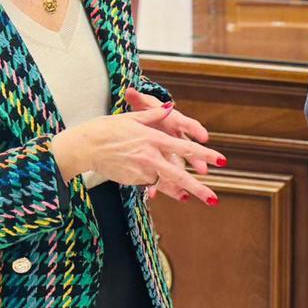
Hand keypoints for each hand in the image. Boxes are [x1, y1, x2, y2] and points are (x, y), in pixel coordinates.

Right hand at [50, 102, 224, 205]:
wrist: (86, 146)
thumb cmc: (109, 129)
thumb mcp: (134, 118)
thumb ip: (155, 114)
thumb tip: (171, 108)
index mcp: (154, 138)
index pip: (184, 148)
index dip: (205, 154)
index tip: (221, 161)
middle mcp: (150, 156)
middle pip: (178, 174)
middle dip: (198, 188)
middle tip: (214, 199)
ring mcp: (141, 170)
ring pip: (166, 182)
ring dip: (180, 191)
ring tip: (194, 198)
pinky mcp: (133, 180)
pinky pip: (152, 184)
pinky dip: (160, 186)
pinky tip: (168, 188)